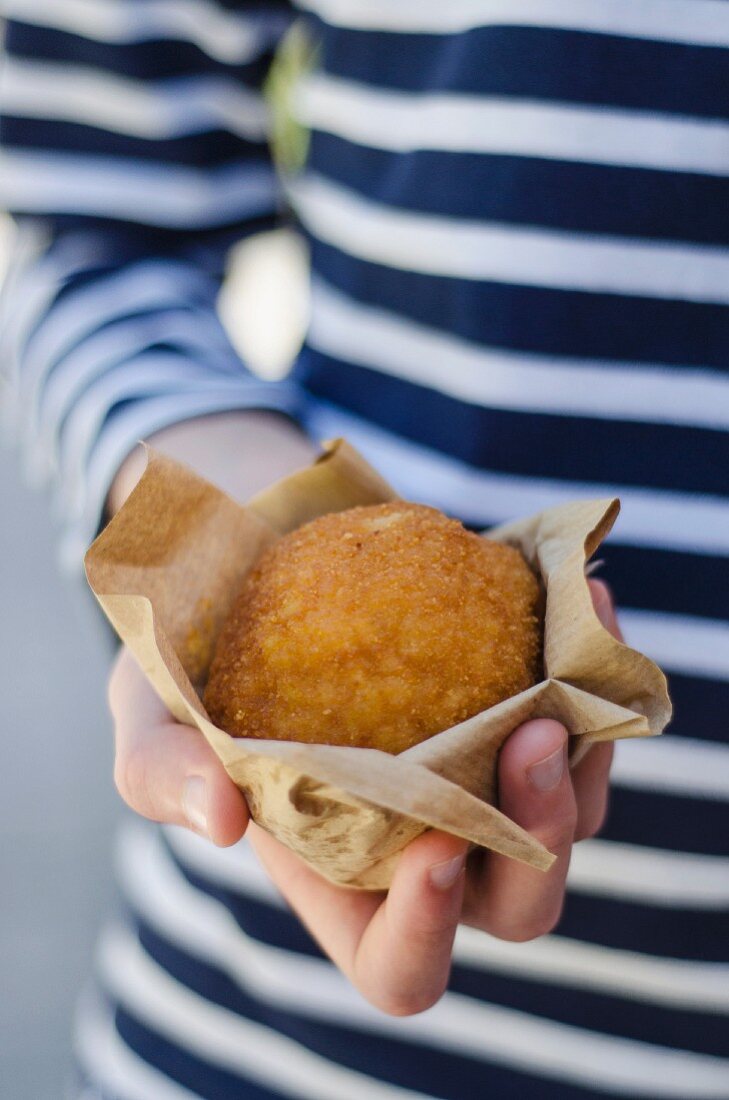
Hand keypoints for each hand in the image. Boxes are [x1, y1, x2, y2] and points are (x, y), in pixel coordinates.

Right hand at [109, 577, 619, 1014]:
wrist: (256, 566)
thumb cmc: (196, 662)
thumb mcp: (151, 711)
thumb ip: (162, 770)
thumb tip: (219, 818)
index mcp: (342, 881)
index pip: (400, 966)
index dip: (427, 933)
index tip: (433, 850)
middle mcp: (425, 843)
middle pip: (519, 902)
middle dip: (542, 839)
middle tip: (533, 738)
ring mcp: (479, 778)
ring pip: (573, 810)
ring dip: (586, 750)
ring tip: (572, 653)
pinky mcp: (512, 706)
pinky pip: (582, 713)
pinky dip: (592, 660)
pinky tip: (583, 592)